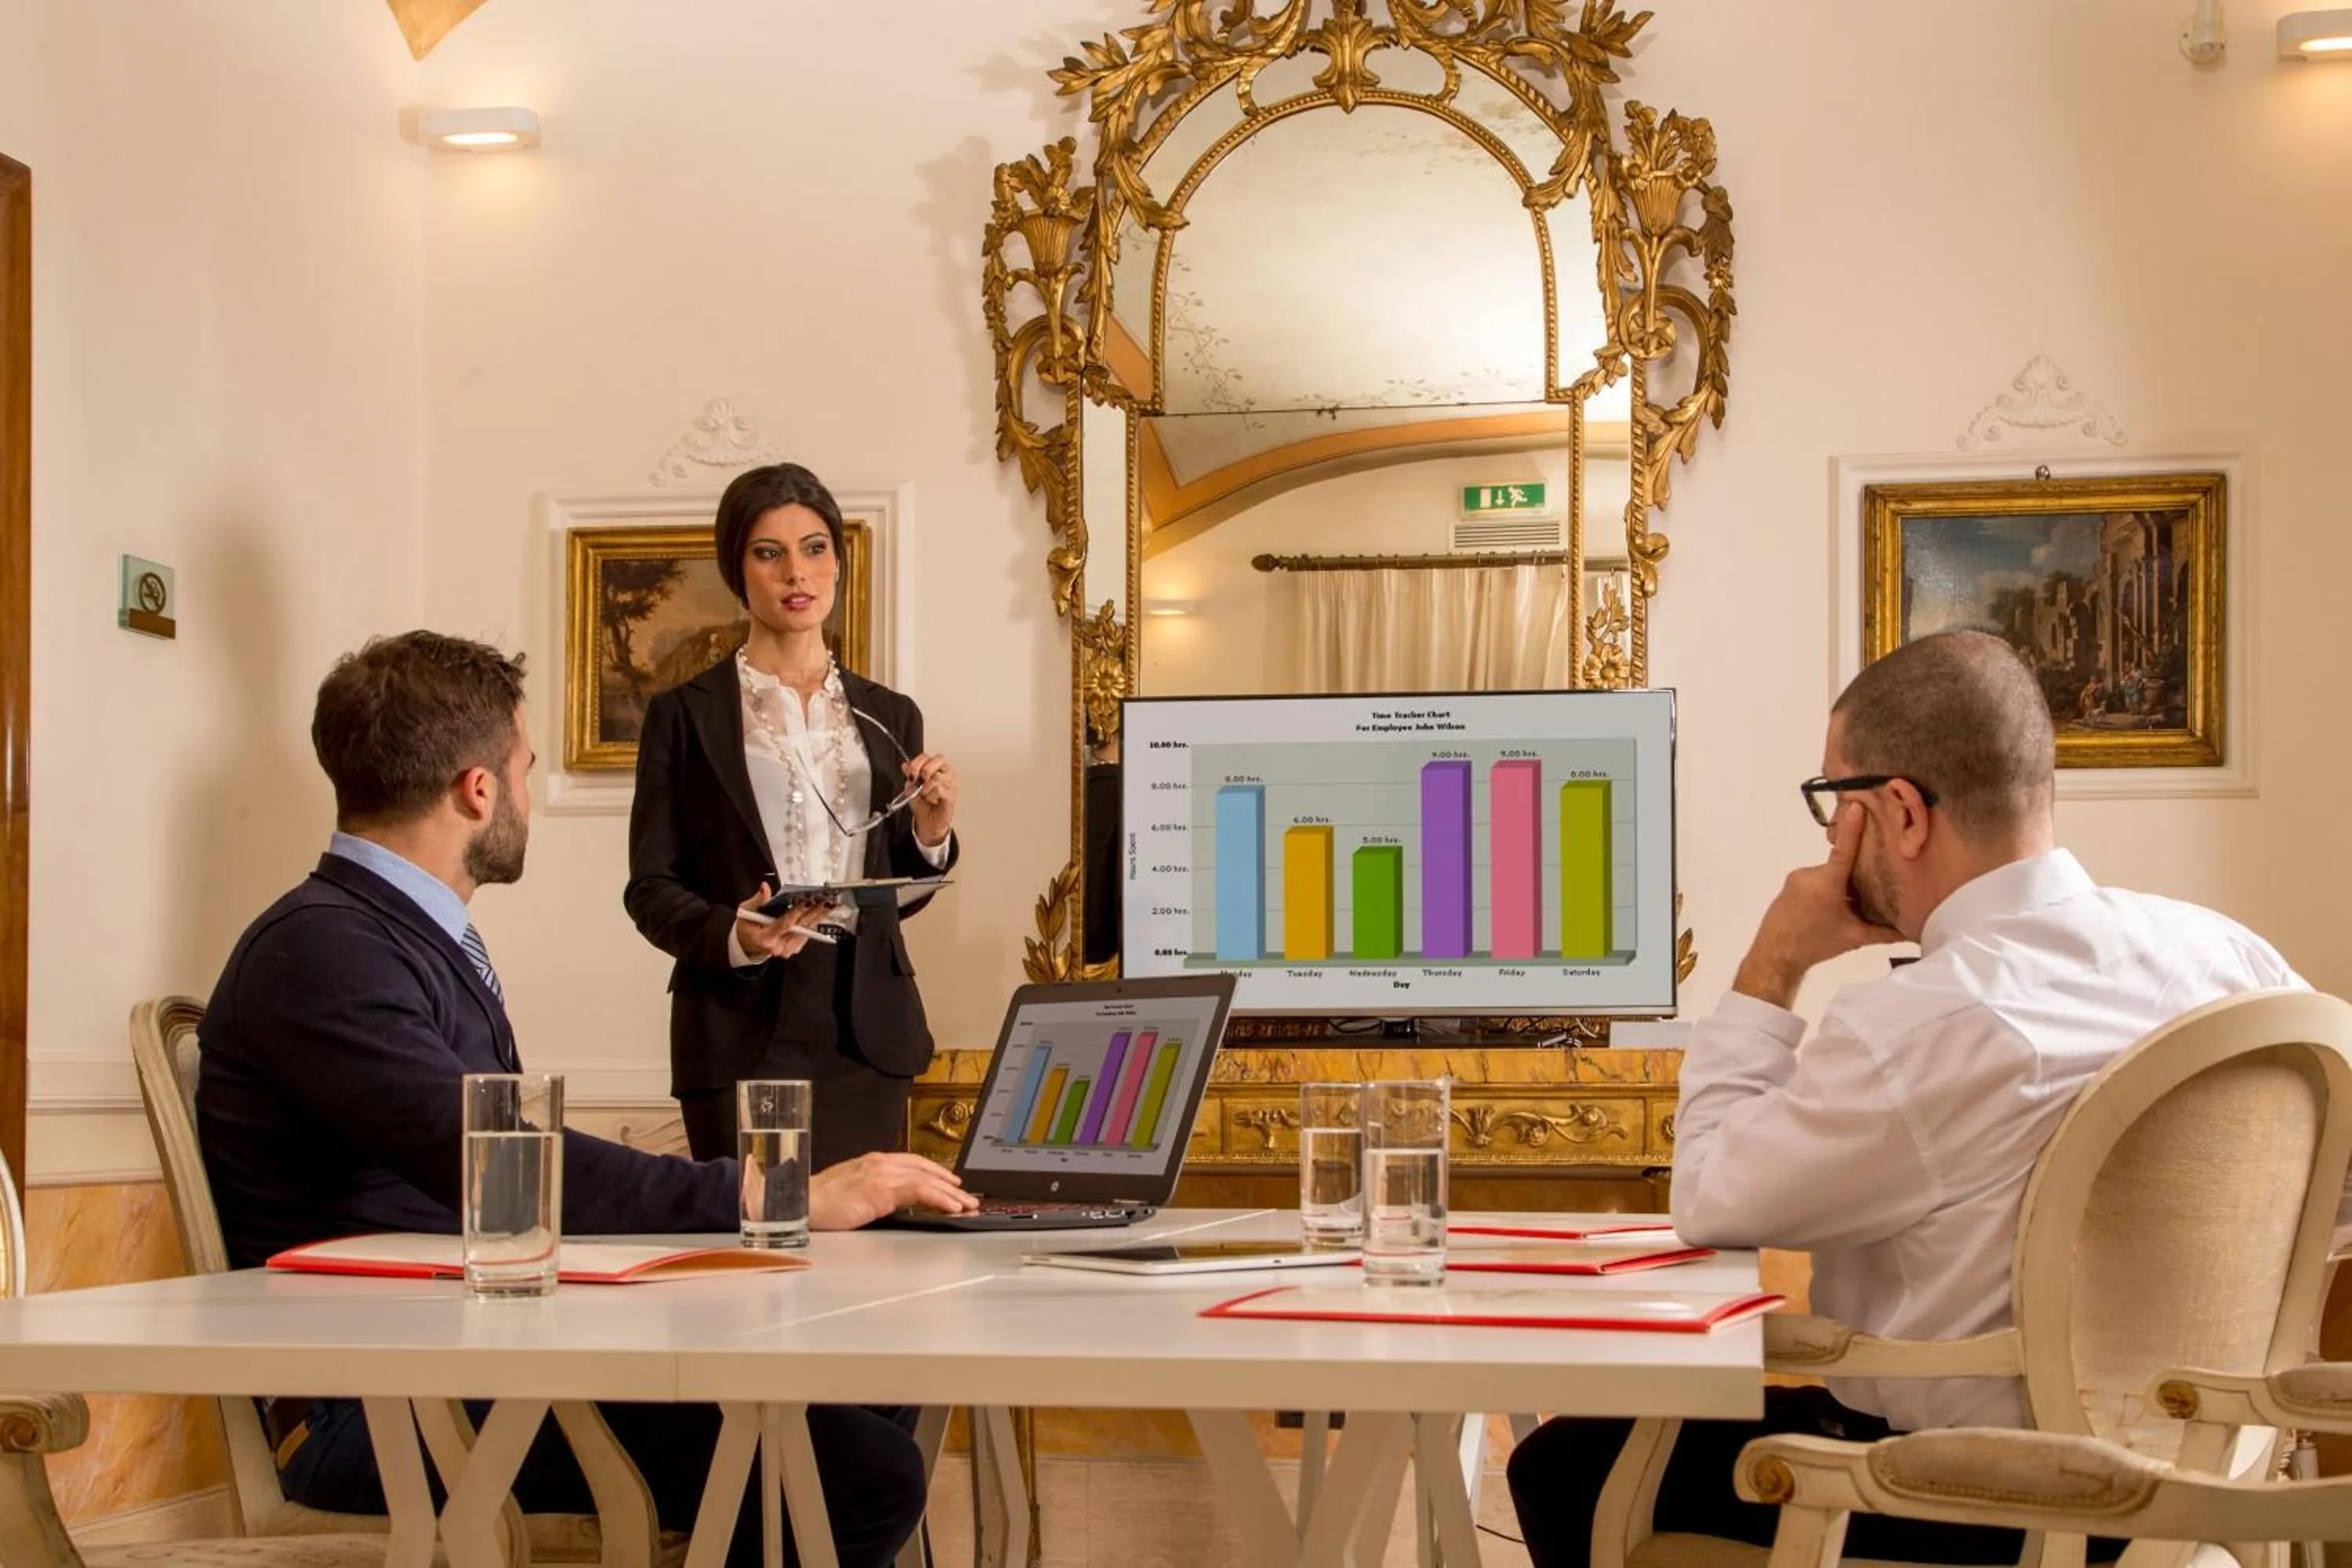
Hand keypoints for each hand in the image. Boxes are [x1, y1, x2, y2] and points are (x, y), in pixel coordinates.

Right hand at [733, 884, 830, 961]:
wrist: (746, 945)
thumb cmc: (746, 928)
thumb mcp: (746, 912)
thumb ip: (758, 900)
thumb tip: (765, 887)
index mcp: (765, 938)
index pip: (784, 924)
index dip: (797, 912)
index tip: (806, 901)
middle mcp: (778, 946)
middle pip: (800, 928)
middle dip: (814, 912)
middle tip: (824, 900)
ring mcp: (786, 949)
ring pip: (806, 931)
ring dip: (817, 917)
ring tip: (826, 904)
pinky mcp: (793, 949)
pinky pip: (806, 935)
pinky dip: (813, 923)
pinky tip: (820, 913)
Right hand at [808, 1151, 978, 1229]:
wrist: (802, 1203)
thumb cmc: (820, 1202)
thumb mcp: (851, 1190)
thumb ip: (871, 1190)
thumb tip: (887, 1200)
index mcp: (873, 1161)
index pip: (912, 1163)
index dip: (933, 1172)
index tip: (948, 1182)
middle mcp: (880, 1162)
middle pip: (924, 1169)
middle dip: (948, 1182)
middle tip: (965, 1195)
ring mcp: (882, 1174)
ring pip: (927, 1180)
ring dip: (950, 1194)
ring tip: (965, 1204)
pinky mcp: (882, 1189)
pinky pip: (920, 1192)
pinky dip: (940, 1199)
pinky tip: (951, 1208)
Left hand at [902, 752, 957, 846]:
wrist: (928, 822)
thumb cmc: (923, 805)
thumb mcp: (911, 787)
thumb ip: (910, 775)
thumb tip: (905, 765)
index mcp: (936, 767)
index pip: (926, 756)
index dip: (916, 763)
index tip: (910, 774)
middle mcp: (946, 772)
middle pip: (939, 759)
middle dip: (924, 770)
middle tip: (918, 782)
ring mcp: (951, 782)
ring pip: (938, 776)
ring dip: (926, 787)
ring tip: (925, 794)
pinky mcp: (952, 794)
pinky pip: (940, 789)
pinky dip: (931, 795)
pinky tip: (931, 800)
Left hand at [1733, 806, 1903, 1007]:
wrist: (1775, 953)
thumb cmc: (1814, 945)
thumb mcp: (1853, 938)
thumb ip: (1884, 933)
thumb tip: (1911, 932)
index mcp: (1827, 884)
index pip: (1844, 851)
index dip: (1853, 828)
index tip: (1856, 805)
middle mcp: (1810, 874)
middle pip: (1842, 867)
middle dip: (1856, 877)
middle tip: (1868, 892)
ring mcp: (1798, 877)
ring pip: (1830, 874)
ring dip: (1840, 886)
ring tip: (1845, 908)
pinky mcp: (1791, 882)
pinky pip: (1816, 878)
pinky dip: (1827, 888)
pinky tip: (1829, 908)